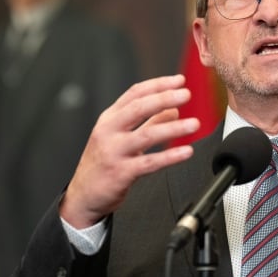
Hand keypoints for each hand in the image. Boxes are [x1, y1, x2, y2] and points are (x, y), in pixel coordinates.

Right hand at [60, 74, 199, 227]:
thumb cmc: (103, 164)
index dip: (158, 85)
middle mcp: (109, 131)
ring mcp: (113, 151)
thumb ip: (149, 122)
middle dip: (164, 98)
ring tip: (194, 124)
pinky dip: (170, 156)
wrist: (83, 195)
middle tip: (186, 94)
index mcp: (109, 119)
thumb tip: (173, 110)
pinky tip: (186, 151)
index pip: (135, 94)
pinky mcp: (120, 173)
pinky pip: (150, 162)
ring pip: (146, 135)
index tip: (179, 81)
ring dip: (173, 128)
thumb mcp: (122, 137)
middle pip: (139, 108)